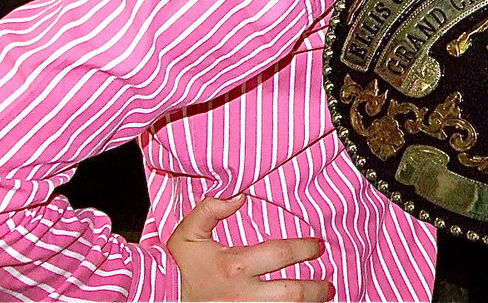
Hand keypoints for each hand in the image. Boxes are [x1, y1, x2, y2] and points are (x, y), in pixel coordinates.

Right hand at [167, 195, 331, 301]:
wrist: (160, 301)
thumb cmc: (177, 269)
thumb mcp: (187, 234)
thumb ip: (209, 209)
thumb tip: (238, 195)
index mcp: (233, 266)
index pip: (281, 253)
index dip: (305, 248)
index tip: (317, 246)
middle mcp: (242, 295)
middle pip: (291, 294)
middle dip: (316, 289)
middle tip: (328, 284)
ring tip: (320, 299)